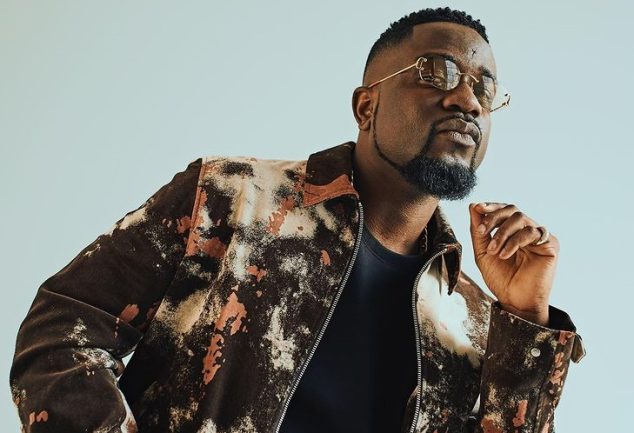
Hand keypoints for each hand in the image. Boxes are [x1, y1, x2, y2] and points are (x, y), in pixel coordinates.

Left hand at [468, 202, 559, 325]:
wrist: (514, 301)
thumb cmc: (500, 279)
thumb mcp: (483, 252)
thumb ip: (478, 231)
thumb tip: (473, 206)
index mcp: (513, 231)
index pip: (504, 211)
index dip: (491, 206)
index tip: (478, 207)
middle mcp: (528, 231)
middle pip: (512, 210)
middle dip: (494, 218)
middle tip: (482, 232)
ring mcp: (540, 237)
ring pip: (520, 218)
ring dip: (502, 233)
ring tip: (494, 251)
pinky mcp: (551, 245)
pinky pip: (531, 232)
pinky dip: (514, 241)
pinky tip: (505, 255)